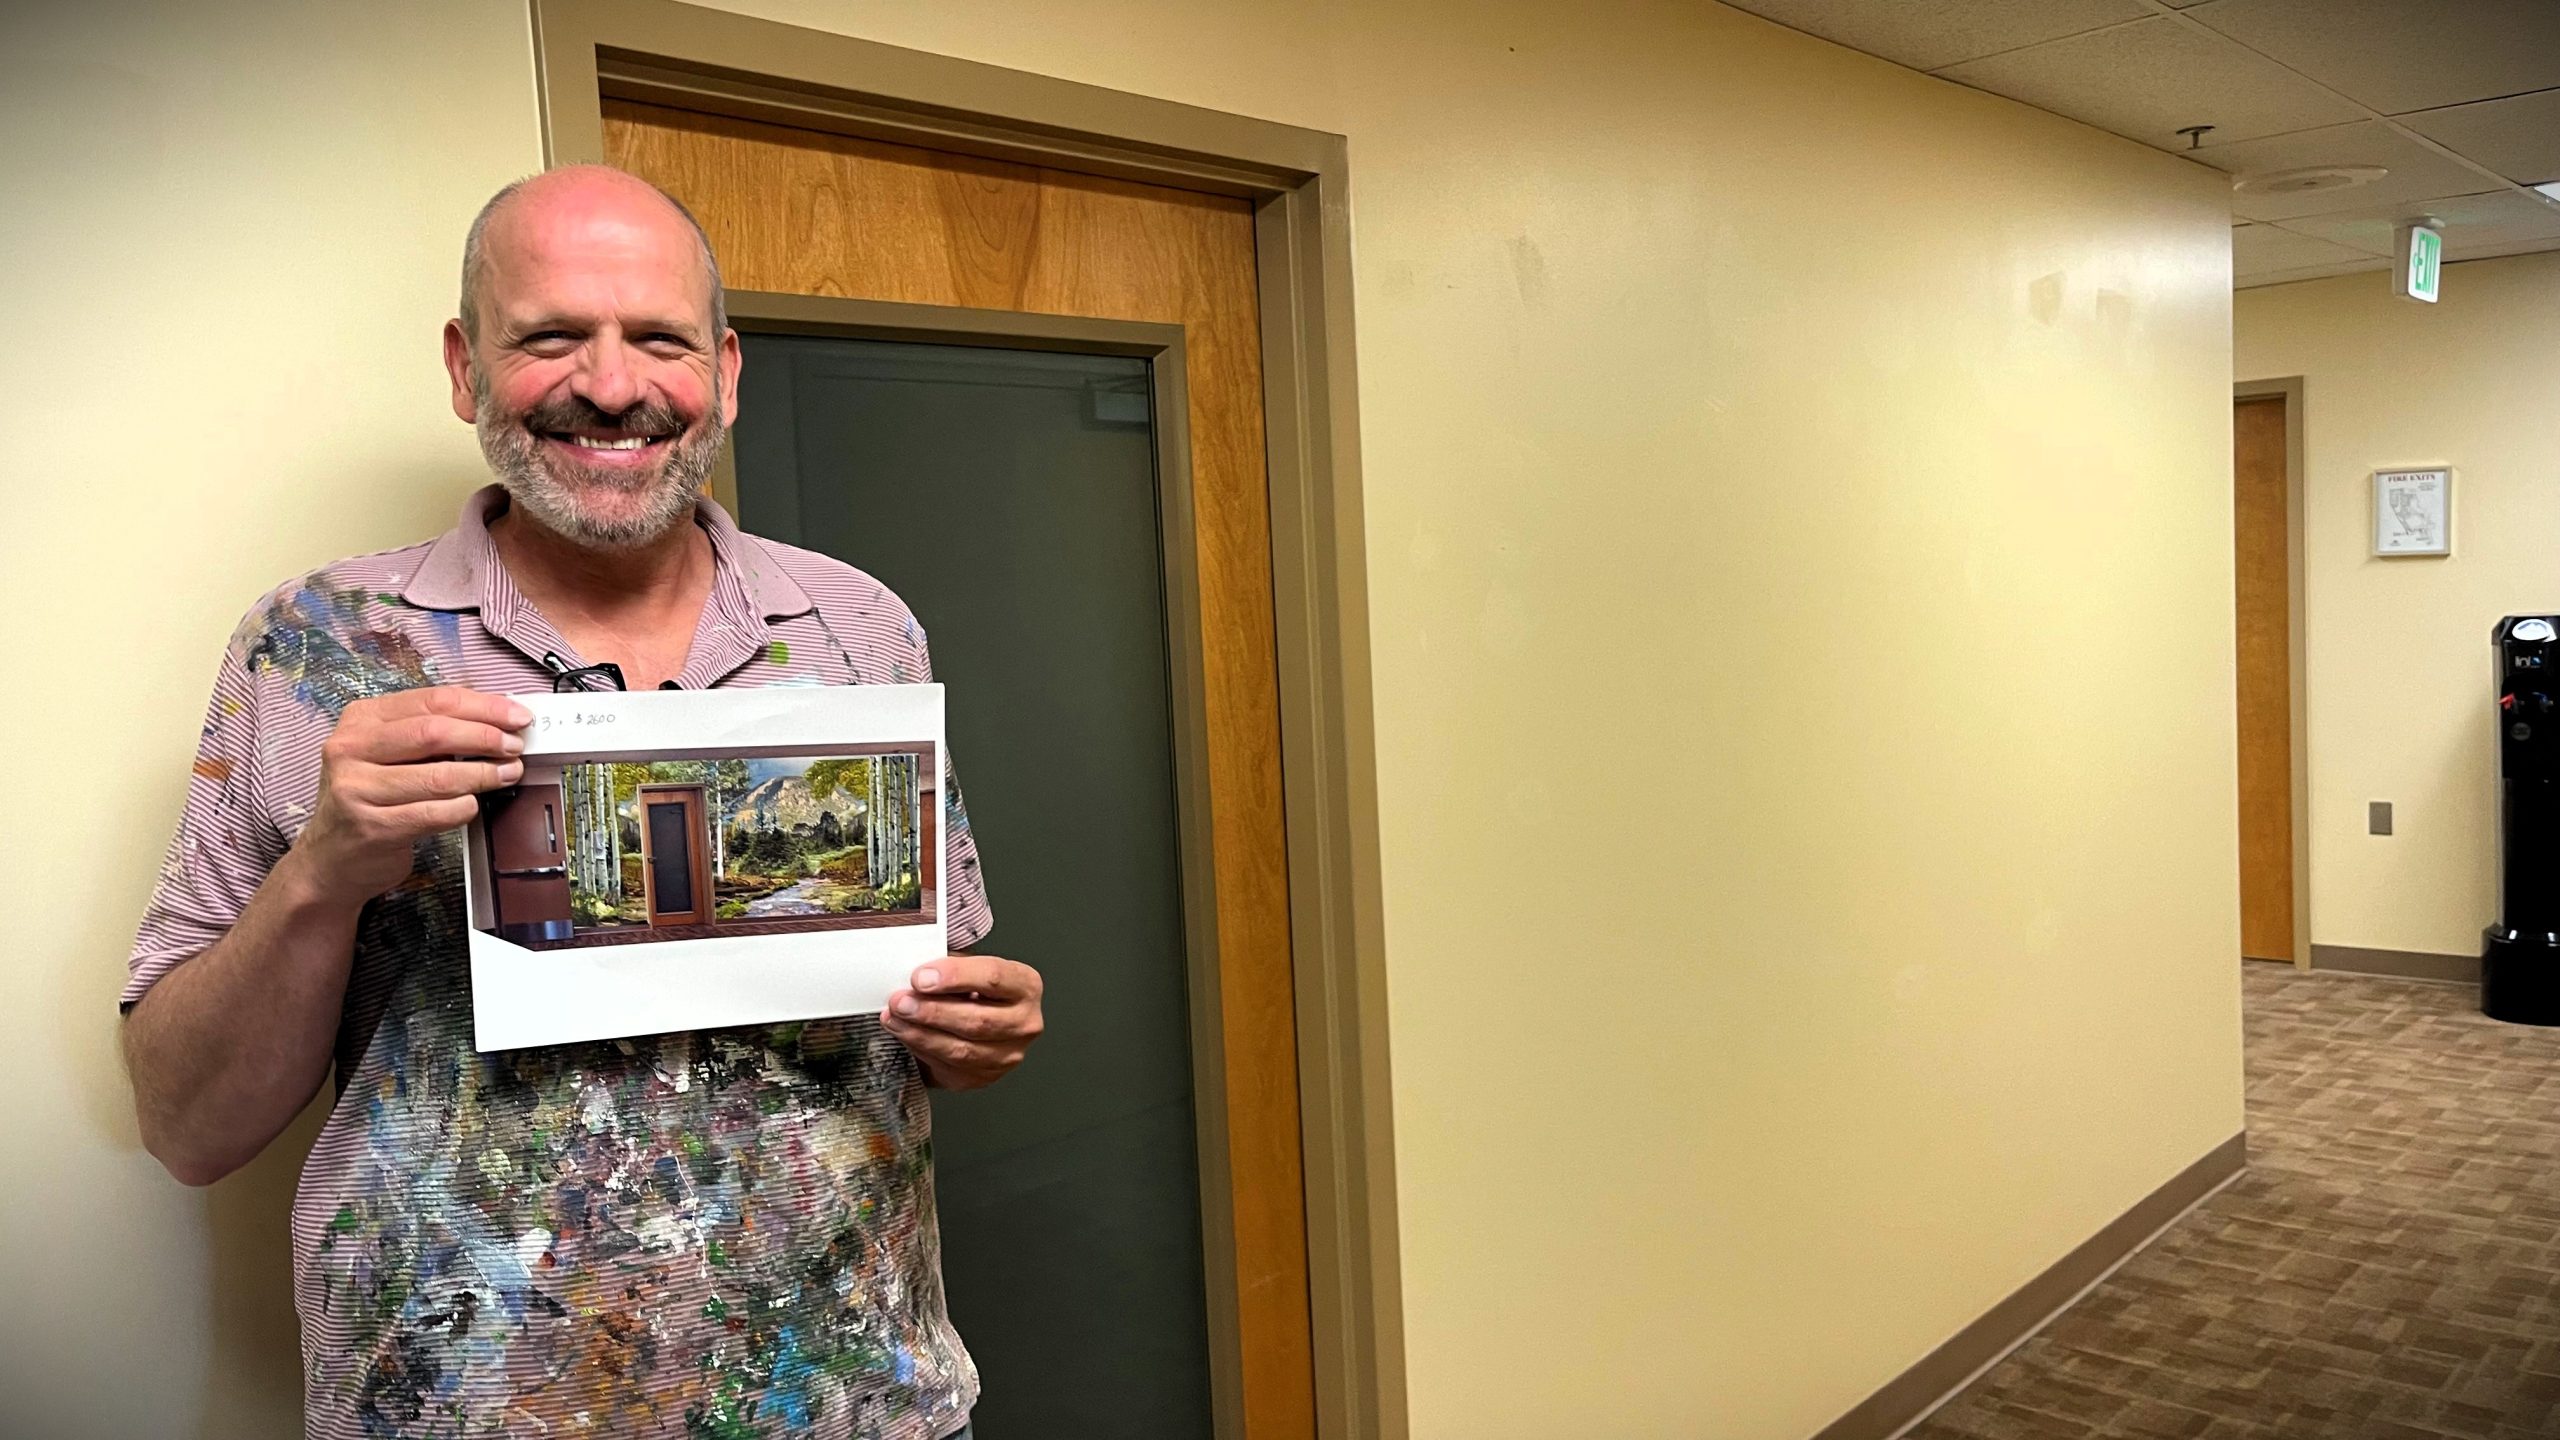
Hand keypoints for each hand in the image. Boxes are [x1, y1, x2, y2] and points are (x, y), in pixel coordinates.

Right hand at [288, 686, 530, 911]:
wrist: (331, 860)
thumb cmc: (369, 801)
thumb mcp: (387, 756)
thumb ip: (430, 735)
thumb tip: (495, 723)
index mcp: (361, 720)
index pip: (431, 700)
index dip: (482, 706)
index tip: (516, 716)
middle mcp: (351, 749)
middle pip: (434, 732)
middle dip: (485, 737)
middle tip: (515, 746)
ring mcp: (357, 789)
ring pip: (437, 775)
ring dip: (482, 774)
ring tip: (506, 774)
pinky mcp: (372, 827)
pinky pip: (433, 813)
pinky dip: (462, 808)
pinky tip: (473, 805)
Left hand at [882, 955, 1044, 1089]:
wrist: (975, 1019)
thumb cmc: (972, 988)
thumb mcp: (967, 965)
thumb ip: (948, 965)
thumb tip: (916, 969)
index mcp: (1025, 985)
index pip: (993, 978)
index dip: (954, 976)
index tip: (921, 977)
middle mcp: (1024, 1023)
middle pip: (978, 1020)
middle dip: (932, 1011)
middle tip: (901, 1001)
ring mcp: (1008, 1055)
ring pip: (961, 1050)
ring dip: (920, 1034)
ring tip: (894, 1018)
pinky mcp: (984, 1077)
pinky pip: (949, 1068)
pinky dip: (921, 1050)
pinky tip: (905, 1034)